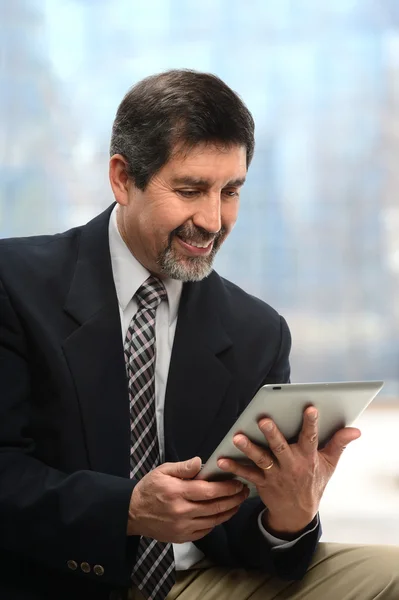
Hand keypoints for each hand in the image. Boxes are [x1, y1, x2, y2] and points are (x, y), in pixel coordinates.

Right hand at [127, 456, 249, 542]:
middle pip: (215, 507)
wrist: (133, 513)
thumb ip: (183, 468)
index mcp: (177, 492)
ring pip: (213, 521)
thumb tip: (201, 462)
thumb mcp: (163, 471)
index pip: (209, 491)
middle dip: (233, 499)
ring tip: (237, 502)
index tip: (238, 482)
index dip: (227, 488)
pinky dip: (216, 522)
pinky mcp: (182, 537)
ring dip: (228, 511)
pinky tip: (222, 514)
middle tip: (244, 491)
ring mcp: (182, 527)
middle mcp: (182, 512)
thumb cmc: (149, 488)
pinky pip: (205, 531)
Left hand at [217, 407, 360, 536]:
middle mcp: (291, 465)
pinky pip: (246, 474)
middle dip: (272, 434)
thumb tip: (355, 428)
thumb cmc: (313, 482)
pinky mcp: (261, 482)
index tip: (310, 408)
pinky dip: (233, 466)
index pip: (311, 438)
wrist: (297, 514)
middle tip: (263, 419)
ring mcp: (275, 475)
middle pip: (280, 448)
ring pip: (260, 459)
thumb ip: (339, 444)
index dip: (311, 423)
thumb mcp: (329, 465)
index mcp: (308, 458)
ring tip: (237, 437)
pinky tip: (221, 458)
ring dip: (248, 448)